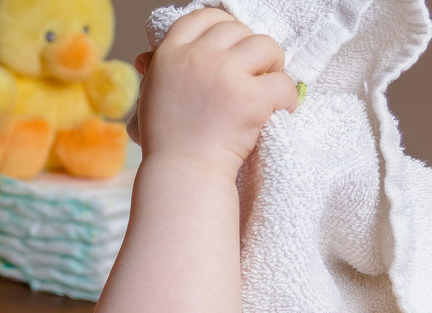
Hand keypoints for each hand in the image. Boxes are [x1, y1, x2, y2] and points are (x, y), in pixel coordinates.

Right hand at [134, 9, 297, 175]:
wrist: (182, 175)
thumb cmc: (167, 143)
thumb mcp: (152, 98)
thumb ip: (156, 72)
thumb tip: (146, 57)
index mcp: (170, 55)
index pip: (202, 18)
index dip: (222, 24)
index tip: (233, 43)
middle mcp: (197, 58)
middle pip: (237, 29)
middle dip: (250, 48)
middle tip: (256, 71)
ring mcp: (225, 76)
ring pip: (266, 46)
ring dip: (274, 64)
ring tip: (269, 87)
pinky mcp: (250, 99)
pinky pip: (283, 84)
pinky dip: (286, 98)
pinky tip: (278, 111)